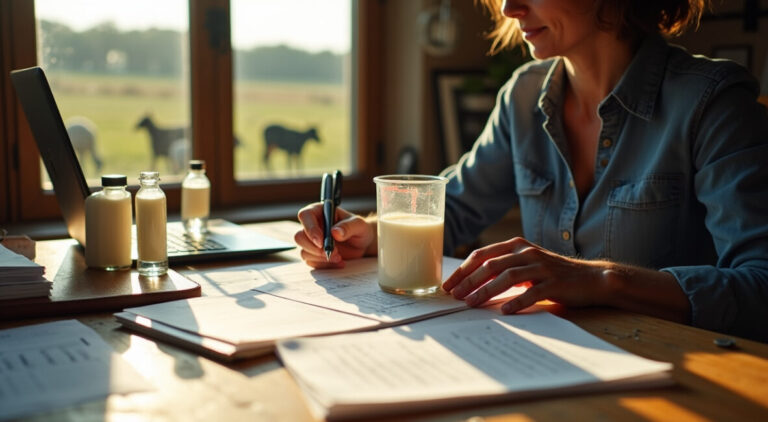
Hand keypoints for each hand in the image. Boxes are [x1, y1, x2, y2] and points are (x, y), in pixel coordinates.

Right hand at [295, 203, 375, 268]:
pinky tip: (339, 262)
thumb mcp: (359, 225)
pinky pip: (312, 262)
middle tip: (334, 252)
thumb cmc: (360, 230)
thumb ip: (349, 226)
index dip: (310, 229)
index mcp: (319, 211)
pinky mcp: (314, 254)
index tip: (321, 242)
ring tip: (339, 257)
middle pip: (299, 236)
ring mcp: (311, 241)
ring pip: (304, 251)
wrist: (363, 244)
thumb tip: (335, 232)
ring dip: (321, 258)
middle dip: (315, 248)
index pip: (305, 215)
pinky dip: (325, 265)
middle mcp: (312, 225)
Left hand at [442, 237, 609, 313]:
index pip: (482, 255)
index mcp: (516, 245)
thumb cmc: (552, 274)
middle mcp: (527, 252)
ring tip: (471, 303)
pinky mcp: (554, 282)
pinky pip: (532, 292)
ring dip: (486, 290)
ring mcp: (541, 266)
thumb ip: (503, 268)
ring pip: (507, 276)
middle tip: (454, 296)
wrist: (591, 278)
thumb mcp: (525, 265)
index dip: (463, 270)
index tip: (448, 285)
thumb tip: (470, 285)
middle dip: (469, 281)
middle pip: (491, 264)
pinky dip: (517, 301)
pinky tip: (505, 311)